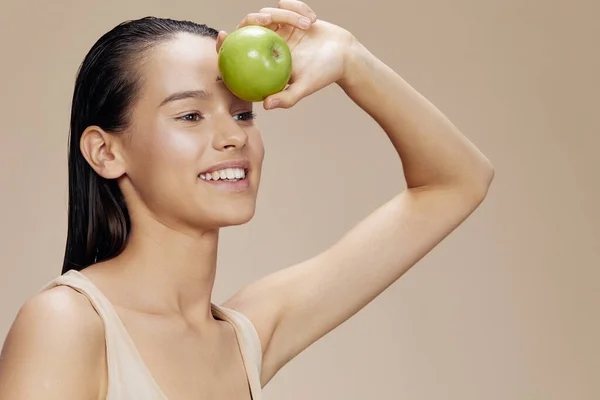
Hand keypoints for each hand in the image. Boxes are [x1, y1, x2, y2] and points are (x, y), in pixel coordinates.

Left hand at [216, 0, 355, 109]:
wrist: (346, 56)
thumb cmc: (325, 74)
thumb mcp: (306, 86)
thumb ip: (287, 97)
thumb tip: (266, 105)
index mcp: (265, 60)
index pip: (238, 52)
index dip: (225, 44)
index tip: (223, 36)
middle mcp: (269, 42)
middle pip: (249, 26)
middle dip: (253, 19)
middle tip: (266, 20)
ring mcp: (279, 27)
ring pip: (271, 13)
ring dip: (288, 16)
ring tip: (305, 24)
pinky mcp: (291, 14)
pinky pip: (286, 5)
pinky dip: (298, 9)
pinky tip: (311, 20)